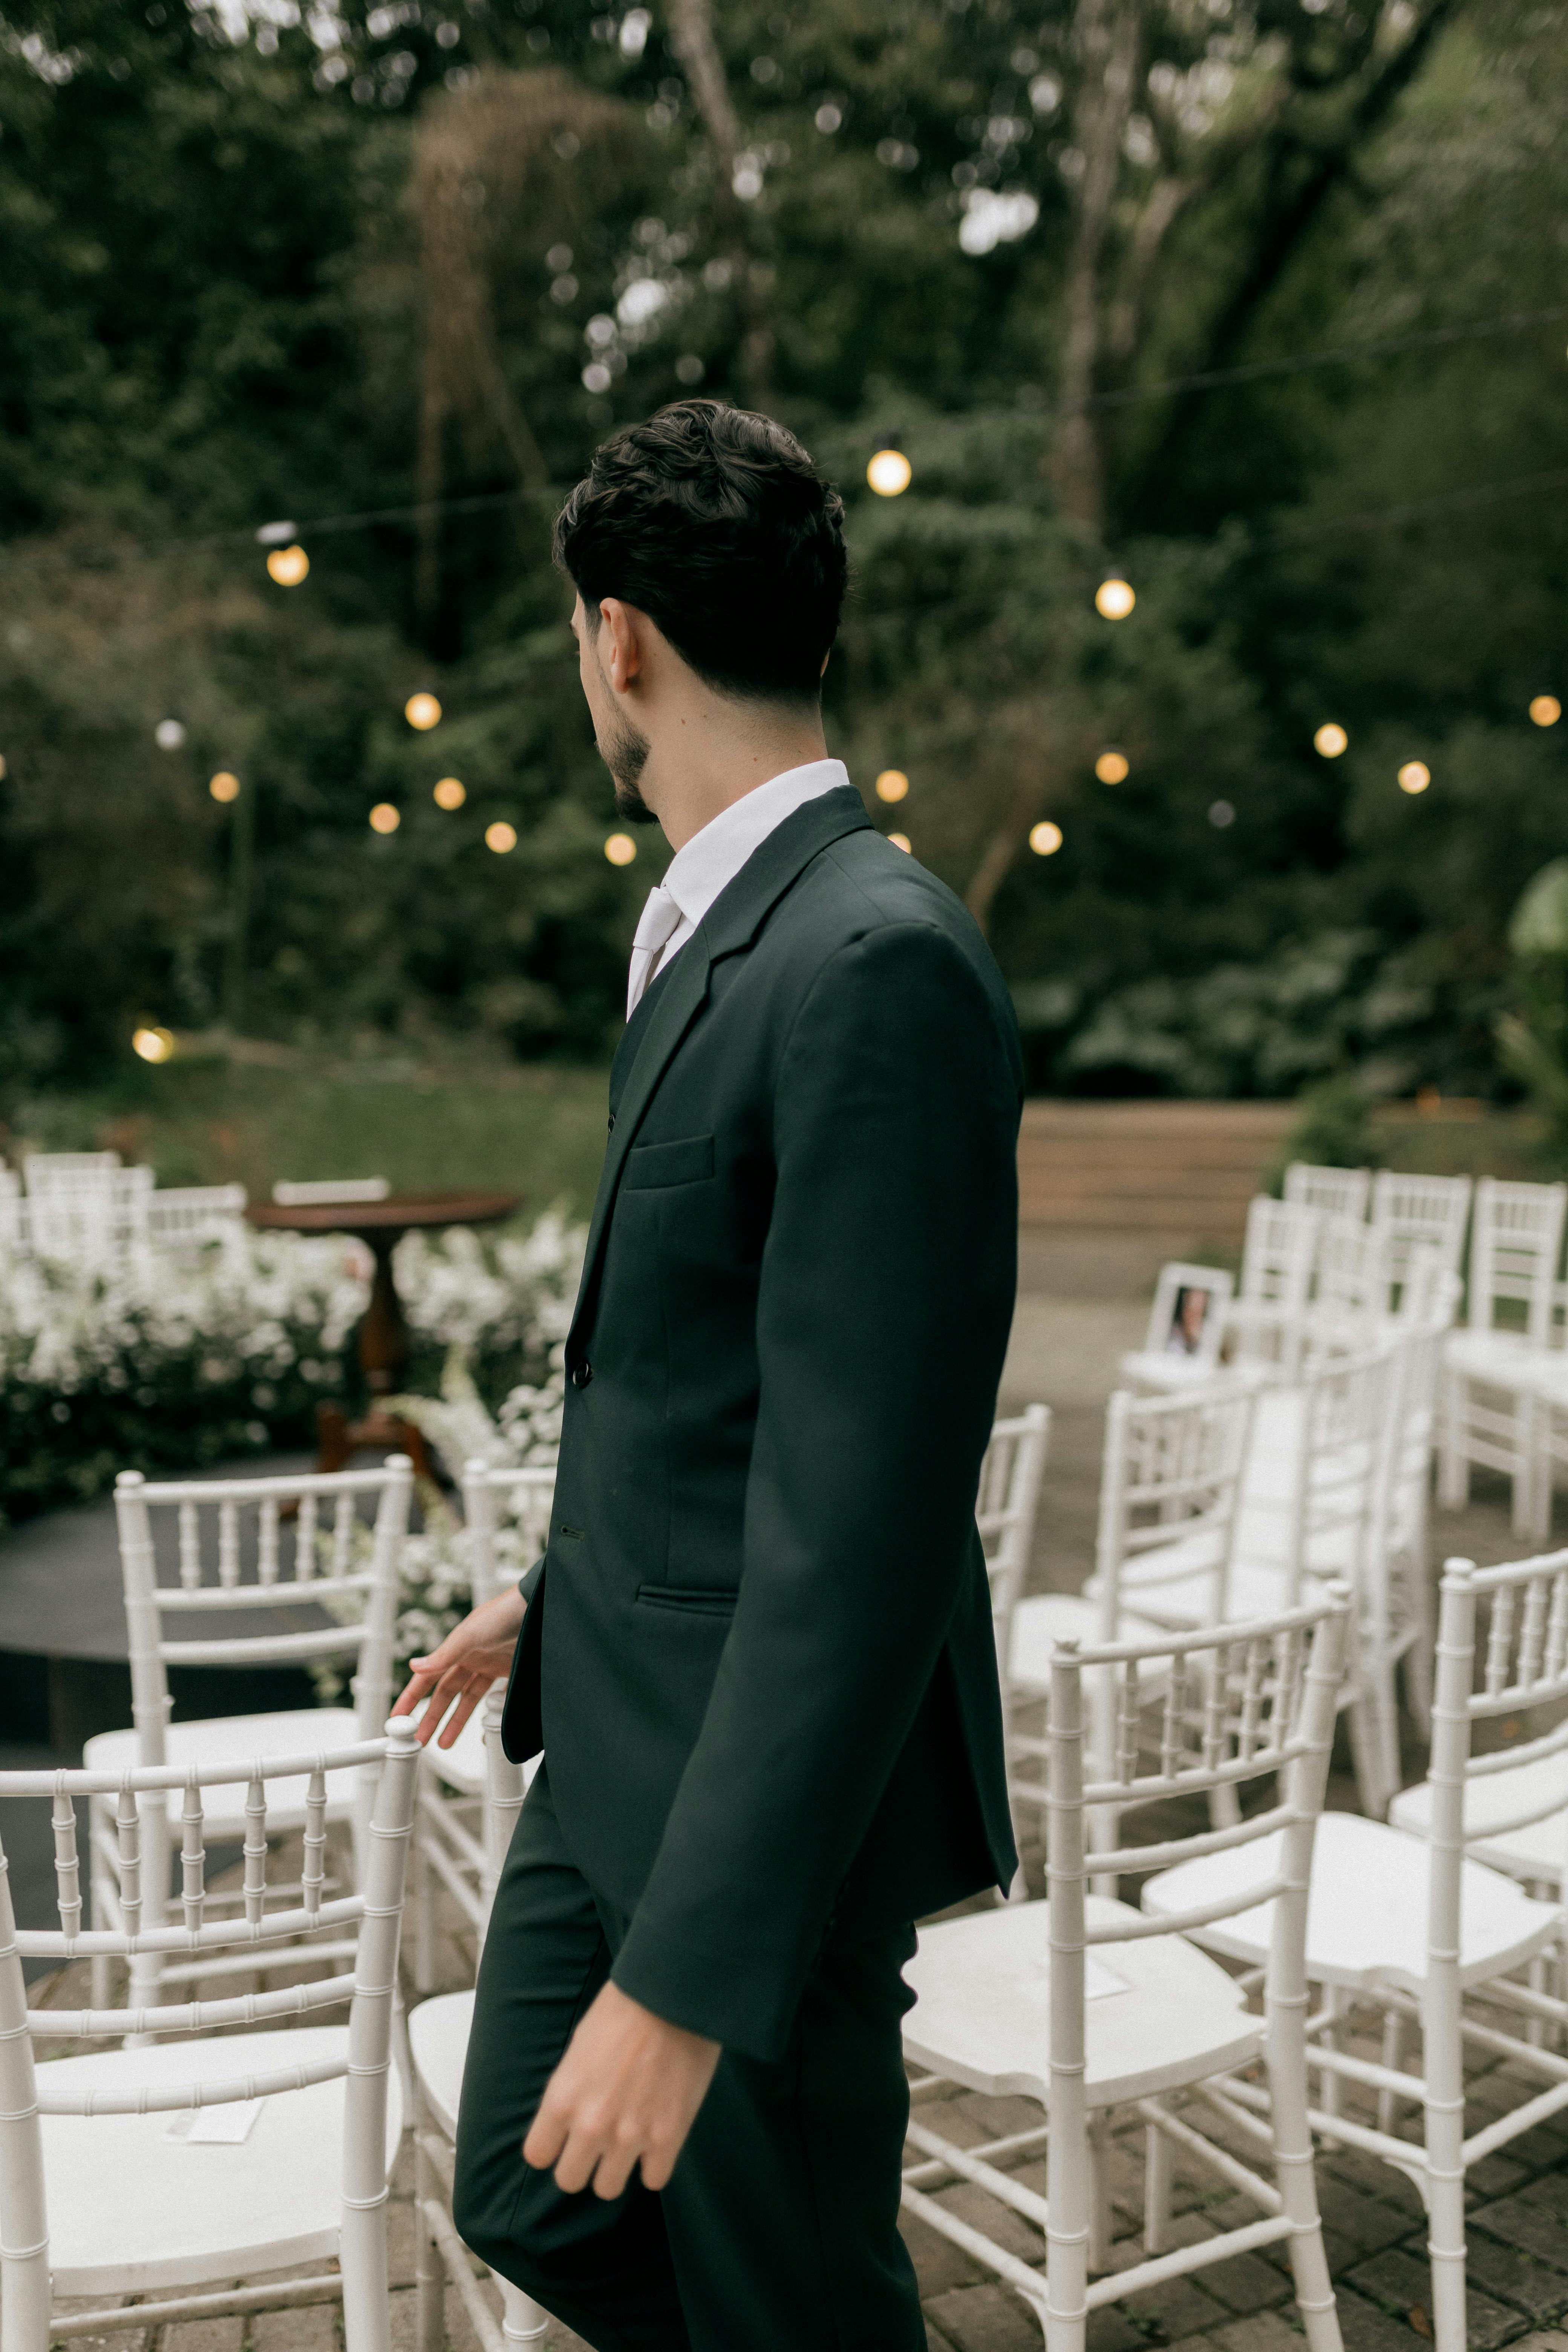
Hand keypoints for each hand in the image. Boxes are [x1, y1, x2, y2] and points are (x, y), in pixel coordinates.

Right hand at [391, 1586, 527, 1748]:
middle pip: (445, 1693)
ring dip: (454, 1721)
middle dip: (431, 1716)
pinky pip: (494, 1699)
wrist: (541, 1609)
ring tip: (443, 1743)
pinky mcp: (509, 1673)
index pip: (427, 1678)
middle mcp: (470, 1658)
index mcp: (456, 1649)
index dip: (411, 1698)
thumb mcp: (470, 1634)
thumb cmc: (504, 1613)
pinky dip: (488, 1715)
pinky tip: (484, 1731)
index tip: (397, 1717)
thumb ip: (444, 1654)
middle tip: (420, 1739)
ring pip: (466, 1700)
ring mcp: (490, 1666)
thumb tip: (415, 1665)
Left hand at [523, 1980, 720, 2198]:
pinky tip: (658, 2141)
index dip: (552, 2147)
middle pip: (569, 2180)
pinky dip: (655, 2165)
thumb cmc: (624, 2010)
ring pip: (608, 2189)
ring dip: (616, 2169)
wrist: (673, 1996)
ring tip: (628, 2144)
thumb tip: (571, 2117)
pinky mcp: (668, 2137)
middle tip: (597, 2143)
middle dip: (582, 2163)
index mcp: (561, 2098)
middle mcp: (590, 2125)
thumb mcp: (579, 2047)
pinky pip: (653, 2181)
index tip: (565, 2137)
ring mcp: (629, 2136)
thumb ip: (571, 2091)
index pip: (537, 2155)